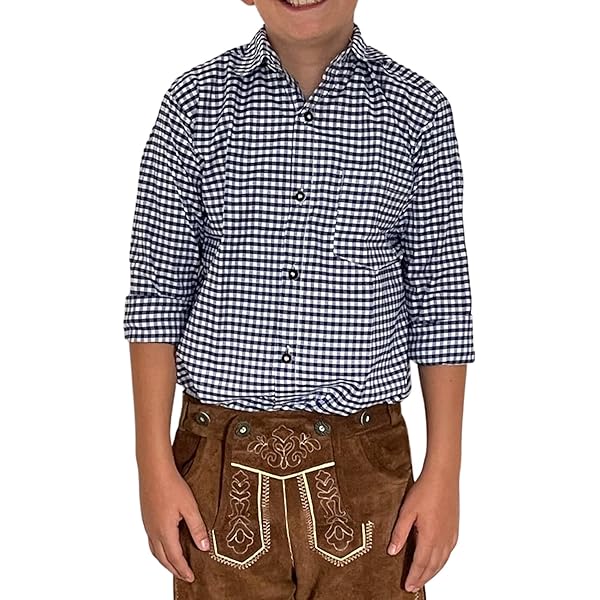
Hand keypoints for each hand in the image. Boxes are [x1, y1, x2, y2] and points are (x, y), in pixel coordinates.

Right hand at [139, 465, 209, 582]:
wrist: (154, 470)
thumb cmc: (172, 485)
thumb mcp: (190, 507)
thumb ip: (197, 528)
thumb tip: (204, 547)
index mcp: (165, 531)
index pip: (175, 558)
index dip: (183, 569)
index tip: (191, 577)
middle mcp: (153, 531)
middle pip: (163, 559)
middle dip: (174, 569)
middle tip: (185, 576)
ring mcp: (148, 525)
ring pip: (156, 551)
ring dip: (166, 561)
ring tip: (176, 565)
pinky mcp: (147, 518)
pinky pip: (152, 541)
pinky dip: (160, 550)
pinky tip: (166, 544)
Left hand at [386, 470, 458, 592]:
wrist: (443, 477)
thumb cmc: (425, 491)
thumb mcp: (406, 511)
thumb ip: (399, 533)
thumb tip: (392, 551)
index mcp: (430, 538)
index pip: (420, 564)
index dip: (413, 577)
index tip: (407, 586)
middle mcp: (443, 540)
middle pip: (432, 567)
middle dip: (422, 578)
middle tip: (413, 586)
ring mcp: (450, 536)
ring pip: (442, 562)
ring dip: (432, 572)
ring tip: (422, 578)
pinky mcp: (454, 531)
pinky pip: (448, 553)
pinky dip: (440, 562)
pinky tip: (436, 562)